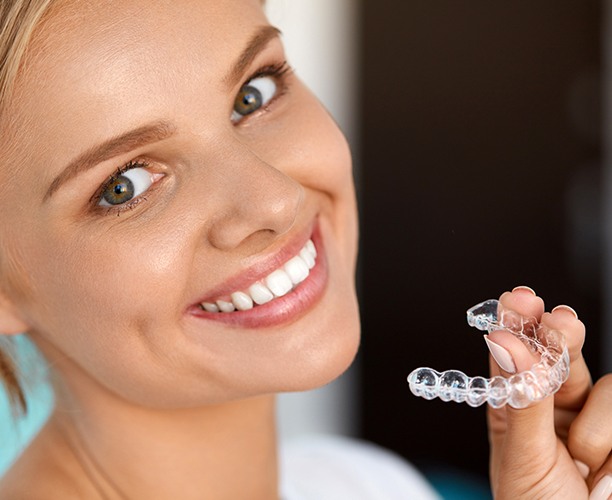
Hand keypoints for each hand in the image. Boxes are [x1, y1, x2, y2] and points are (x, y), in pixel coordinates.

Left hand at [487, 287, 611, 499]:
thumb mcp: (524, 458)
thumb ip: (524, 400)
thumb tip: (507, 343)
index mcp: (515, 406)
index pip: (513, 353)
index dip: (517, 323)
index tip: (520, 300)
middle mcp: (554, 405)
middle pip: (561, 353)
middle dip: (561, 336)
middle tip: (560, 322)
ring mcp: (594, 419)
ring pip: (607, 386)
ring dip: (595, 430)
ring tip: (582, 465)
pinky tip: (603, 476)